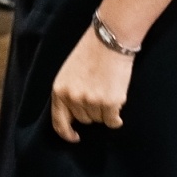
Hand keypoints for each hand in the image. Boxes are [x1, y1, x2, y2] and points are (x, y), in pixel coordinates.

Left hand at [50, 24, 133, 142]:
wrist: (110, 40)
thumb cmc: (90, 52)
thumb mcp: (69, 72)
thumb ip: (68, 93)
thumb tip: (73, 117)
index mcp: (59, 90)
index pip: (58, 121)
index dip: (66, 133)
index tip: (75, 137)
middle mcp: (73, 98)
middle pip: (83, 120)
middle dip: (91, 111)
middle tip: (99, 92)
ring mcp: (91, 101)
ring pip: (99, 119)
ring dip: (104, 110)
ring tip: (108, 89)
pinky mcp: (109, 103)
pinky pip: (112, 121)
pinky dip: (116, 117)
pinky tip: (118, 103)